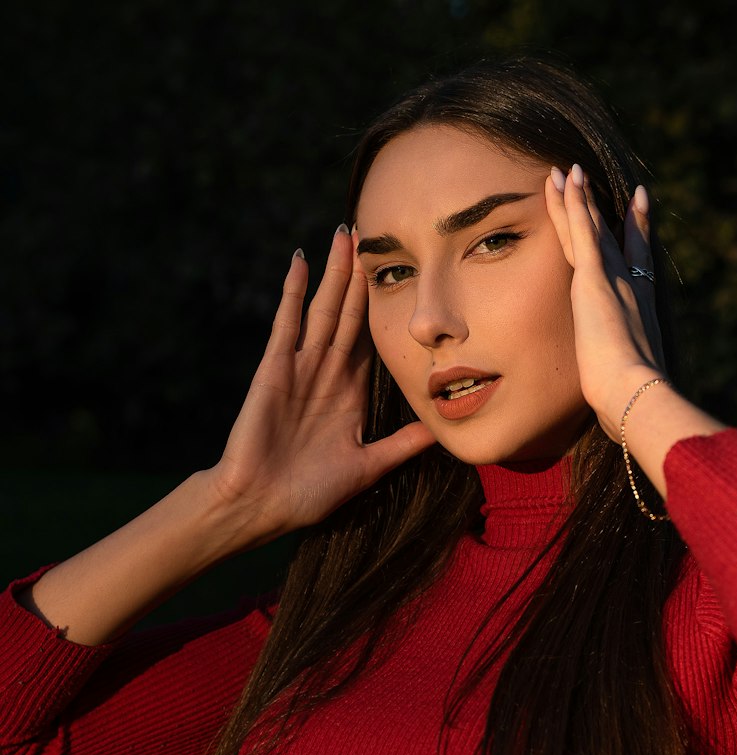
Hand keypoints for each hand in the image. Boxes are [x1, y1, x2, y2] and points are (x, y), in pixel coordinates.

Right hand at [206, 226, 434, 540]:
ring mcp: (299, 368)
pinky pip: (286, 324)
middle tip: (372, 233)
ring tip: (345, 234)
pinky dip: (293, 292)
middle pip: (348, 313)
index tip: (399, 273)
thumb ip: (402, 446)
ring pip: (323, 310)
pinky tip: (301, 261)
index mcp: (348, 394)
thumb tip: (442, 432)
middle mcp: (325, 374)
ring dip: (334, 273)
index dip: (383, 307)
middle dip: (360, 276)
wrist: (261, 506)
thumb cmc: (308, 493)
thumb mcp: (368, 467)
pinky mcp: (274, 369)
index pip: (370, 340)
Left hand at [544, 164, 666, 440]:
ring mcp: (613, 280)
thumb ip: (627, 389)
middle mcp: (630, 288)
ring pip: (593, 229)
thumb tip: (628, 415)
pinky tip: (564, 179)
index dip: (636, 239)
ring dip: (580, 199)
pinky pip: (581, 229)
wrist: (635, 394)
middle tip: (605, 185)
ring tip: (569, 170)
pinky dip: (574, 203)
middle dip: (608, 213)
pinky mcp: (594, 278)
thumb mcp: (631, 391)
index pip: (636, 267)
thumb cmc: (635, 402)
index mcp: (639, 312)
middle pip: (617, 241)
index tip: (637, 214)